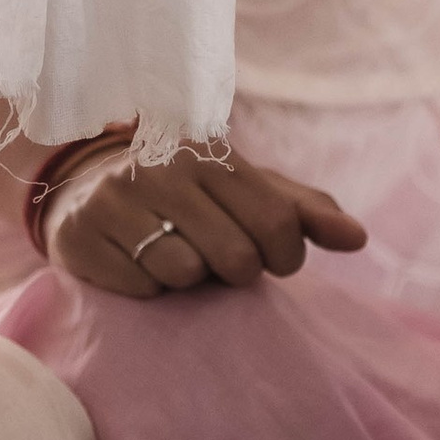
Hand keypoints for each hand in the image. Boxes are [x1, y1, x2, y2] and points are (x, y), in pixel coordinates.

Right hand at [43, 141, 364, 300]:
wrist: (88, 186)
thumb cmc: (189, 196)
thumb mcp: (246, 193)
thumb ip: (305, 213)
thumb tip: (359, 238)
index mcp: (211, 152)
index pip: (278, 224)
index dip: (284, 257)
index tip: (268, 255)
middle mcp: (162, 166)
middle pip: (235, 258)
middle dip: (234, 272)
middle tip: (215, 256)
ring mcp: (116, 197)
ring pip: (185, 274)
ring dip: (187, 279)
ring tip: (170, 253)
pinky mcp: (80, 233)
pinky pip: (141, 288)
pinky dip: (146, 287)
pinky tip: (134, 259)